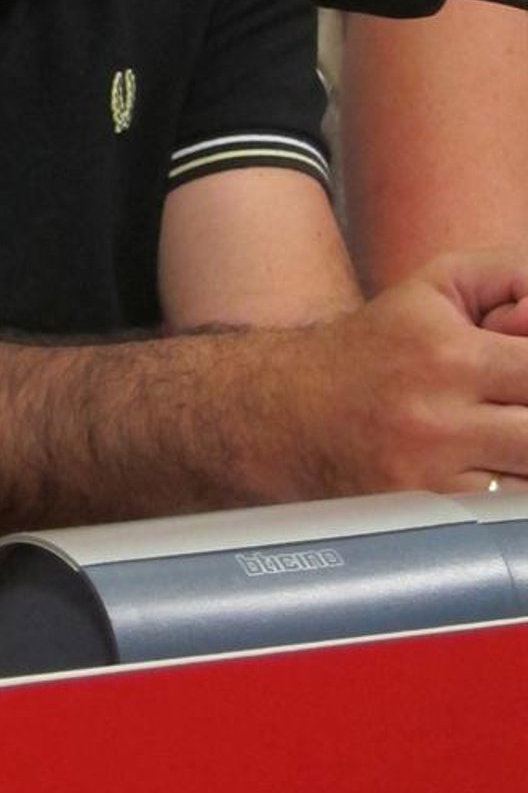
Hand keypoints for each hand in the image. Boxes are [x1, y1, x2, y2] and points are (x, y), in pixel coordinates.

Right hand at [337, 251, 527, 491]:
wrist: (288, 408)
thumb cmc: (377, 345)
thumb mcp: (441, 283)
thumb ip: (517, 279)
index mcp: (448, 357)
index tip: (521, 379)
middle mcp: (436, 420)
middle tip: (511, 406)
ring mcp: (427, 475)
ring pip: (524, 483)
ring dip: (520, 458)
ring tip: (497, 434)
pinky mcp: (419, 512)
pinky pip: (496, 513)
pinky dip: (501, 492)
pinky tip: (483, 466)